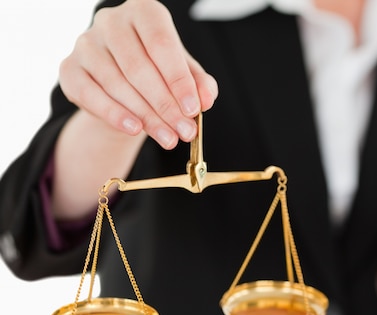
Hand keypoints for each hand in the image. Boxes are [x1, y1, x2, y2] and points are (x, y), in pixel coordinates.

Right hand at [58, 0, 217, 148]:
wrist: (122, 86)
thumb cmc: (159, 73)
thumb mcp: (185, 75)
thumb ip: (200, 84)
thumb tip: (206, 100)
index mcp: (144, 12)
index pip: (162, 44)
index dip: (179, 80)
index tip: (194, 110)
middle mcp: (112, 21)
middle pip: (139, 67)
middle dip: (165, 106)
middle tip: (185, 132)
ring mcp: (86, 43)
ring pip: (116, 83)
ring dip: (146, 116)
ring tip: (168, 138)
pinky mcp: (69, 68)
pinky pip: (89, 94)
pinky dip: (113, 114)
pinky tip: (135, 129)